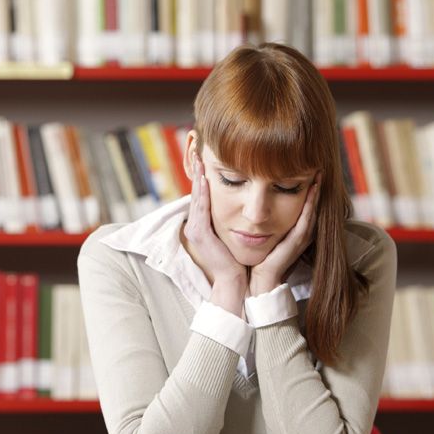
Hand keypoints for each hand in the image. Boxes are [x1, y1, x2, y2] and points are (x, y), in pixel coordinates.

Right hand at [183, 154, 246, 312]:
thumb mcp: (231, 236)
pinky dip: (202, 192)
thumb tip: (238, 205)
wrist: (234, 281)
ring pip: (196, 198)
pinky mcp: (199, 234)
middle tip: (198, 152)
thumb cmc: (237, 260)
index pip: (202, 196)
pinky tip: (205, 179)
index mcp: (202, 226)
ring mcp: (195, 230)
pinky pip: (200, 208)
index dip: (202, 178)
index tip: (205, 159)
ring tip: (199, 160)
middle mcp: (195, 226)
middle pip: (196, 193)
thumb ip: (230, 221)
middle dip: (197, 172)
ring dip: (198, 177)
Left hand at [249, 175, 320, 296]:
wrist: (261, 278)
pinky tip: (312, 192)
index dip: (309, 190)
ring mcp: (302, 237)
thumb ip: (269, 219)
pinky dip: (310, 205)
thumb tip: (260, 204)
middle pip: (312, 205)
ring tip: (318, 176)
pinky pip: (306, 219)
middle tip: (318, 169)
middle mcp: (302, 232)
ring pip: (311, 210)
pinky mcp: (297, 241)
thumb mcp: (266, 233)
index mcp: (295, 229)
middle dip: (316, 188)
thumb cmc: (261, 256)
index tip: (309, 172)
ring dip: (316, 193)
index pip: (305, 206)